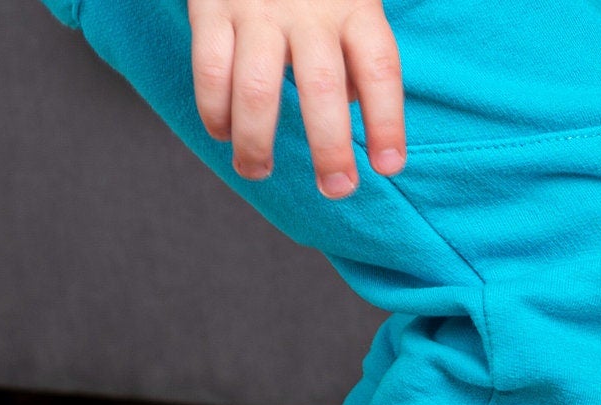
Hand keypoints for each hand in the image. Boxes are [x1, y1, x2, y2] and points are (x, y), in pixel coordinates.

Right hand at [188, 0, 405, 198]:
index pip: (380, 69)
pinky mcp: (212, 6)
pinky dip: (214, 110)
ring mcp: (258, 8)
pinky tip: (222, 132)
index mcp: (354, 4)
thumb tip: (359, 105)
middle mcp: (310, 8)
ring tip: (257, 171)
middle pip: (324, 89)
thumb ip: (357, 45)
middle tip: (336, 188)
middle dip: (330, 148)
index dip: (387, 121)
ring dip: (257, 143)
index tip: (389, 166)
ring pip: (259, 90)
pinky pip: (211, 70)